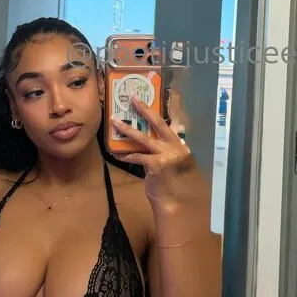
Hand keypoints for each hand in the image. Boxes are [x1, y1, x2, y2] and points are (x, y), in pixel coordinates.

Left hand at [113, 94, 205, 208]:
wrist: (175, 204)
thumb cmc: (172, 184)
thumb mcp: (173, 164)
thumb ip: (165, 150)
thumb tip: (151, 142)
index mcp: (181, 144)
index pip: (175, 121)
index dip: (173, 106)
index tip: (170, 92)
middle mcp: (176, 147)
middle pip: (159, 123)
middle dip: (145, 109)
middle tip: (133, 98)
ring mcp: (167, 155)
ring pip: (143, 138)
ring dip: (127, 129)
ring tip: (115, 121)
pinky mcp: (156, 165)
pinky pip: (137, 156)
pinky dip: (127, 154)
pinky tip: (118, 154)